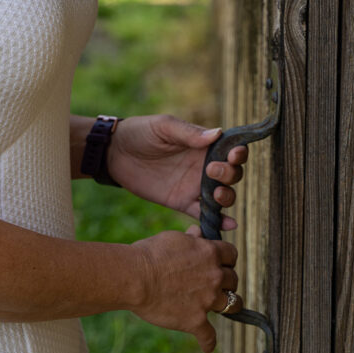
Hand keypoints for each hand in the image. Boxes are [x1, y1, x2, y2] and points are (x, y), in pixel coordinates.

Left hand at [108, 115, 247, 229]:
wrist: (115, 153)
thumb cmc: (141, 132)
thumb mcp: (164, 127)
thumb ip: (189, 133)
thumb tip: (218, 133)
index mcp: (202, 145)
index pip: (230, 150)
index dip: (238, 154)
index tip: (234, 155)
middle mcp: (203, 166)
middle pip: (232, 174)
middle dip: (230, 175)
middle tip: (211, 171)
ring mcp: (194, 186)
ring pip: (223, 196)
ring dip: (227, 197)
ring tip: (216, 195)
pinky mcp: (182, 202)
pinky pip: (204, 214)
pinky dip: (219, 221)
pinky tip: (229, 225)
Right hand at [131, 229, 239, 351]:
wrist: (135, 277)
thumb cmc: (149, 253)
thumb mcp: (172, 238)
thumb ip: (191, 238)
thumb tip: (199, 232)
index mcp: (209, 253)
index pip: (231, 254)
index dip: (226, 258)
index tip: (220, 262)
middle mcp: (214, 276)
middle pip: (233, 279)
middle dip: (225, 280)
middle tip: (214, 283)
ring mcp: (207, 300)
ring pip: (233, 304)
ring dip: (227, 304)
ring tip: (220, 307)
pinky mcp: (196, 321)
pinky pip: (209, 336)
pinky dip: (207, 341)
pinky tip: (206, 345)